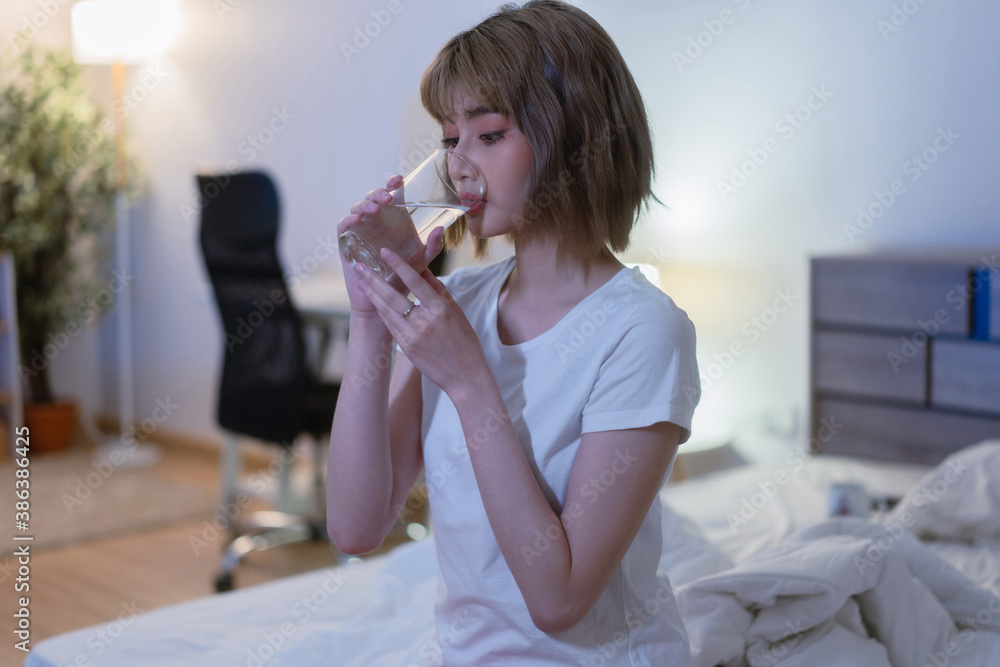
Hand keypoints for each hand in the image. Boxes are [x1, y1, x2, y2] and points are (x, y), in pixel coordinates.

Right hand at [337, 175, 444, 319]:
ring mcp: (359, 230)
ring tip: (375, 209)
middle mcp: (375, 222)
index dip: (392, 184)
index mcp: (393, 221)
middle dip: (379, 193)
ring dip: (365, 205)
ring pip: (357, 208)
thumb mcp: (421, 261)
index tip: (399, 179)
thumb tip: (440, 229)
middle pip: (373, 198)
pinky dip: (347, 220)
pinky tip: (356, 220)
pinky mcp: (346, 242)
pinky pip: (342, 226)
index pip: (391, 195)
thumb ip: (432, 247)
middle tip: (388, 198)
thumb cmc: (402, 279)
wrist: (383, 300)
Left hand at [353, 246, 487, 397]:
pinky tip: (374, 301)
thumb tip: (423, 269)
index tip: (385, 252)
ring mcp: (414, 336)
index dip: (398, 265)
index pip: (415, 281)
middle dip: (374, 279)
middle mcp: (425, 321)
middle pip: (393, 295)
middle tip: (359, 265)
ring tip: (361, 281)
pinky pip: (390, 325)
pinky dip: (381, 311)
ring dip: (372, 294)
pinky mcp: (407, 347)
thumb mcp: (457, 312)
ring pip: (387, 310)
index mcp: (441, 309)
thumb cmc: (465, 342)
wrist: (465, 376)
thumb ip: (438, 290)